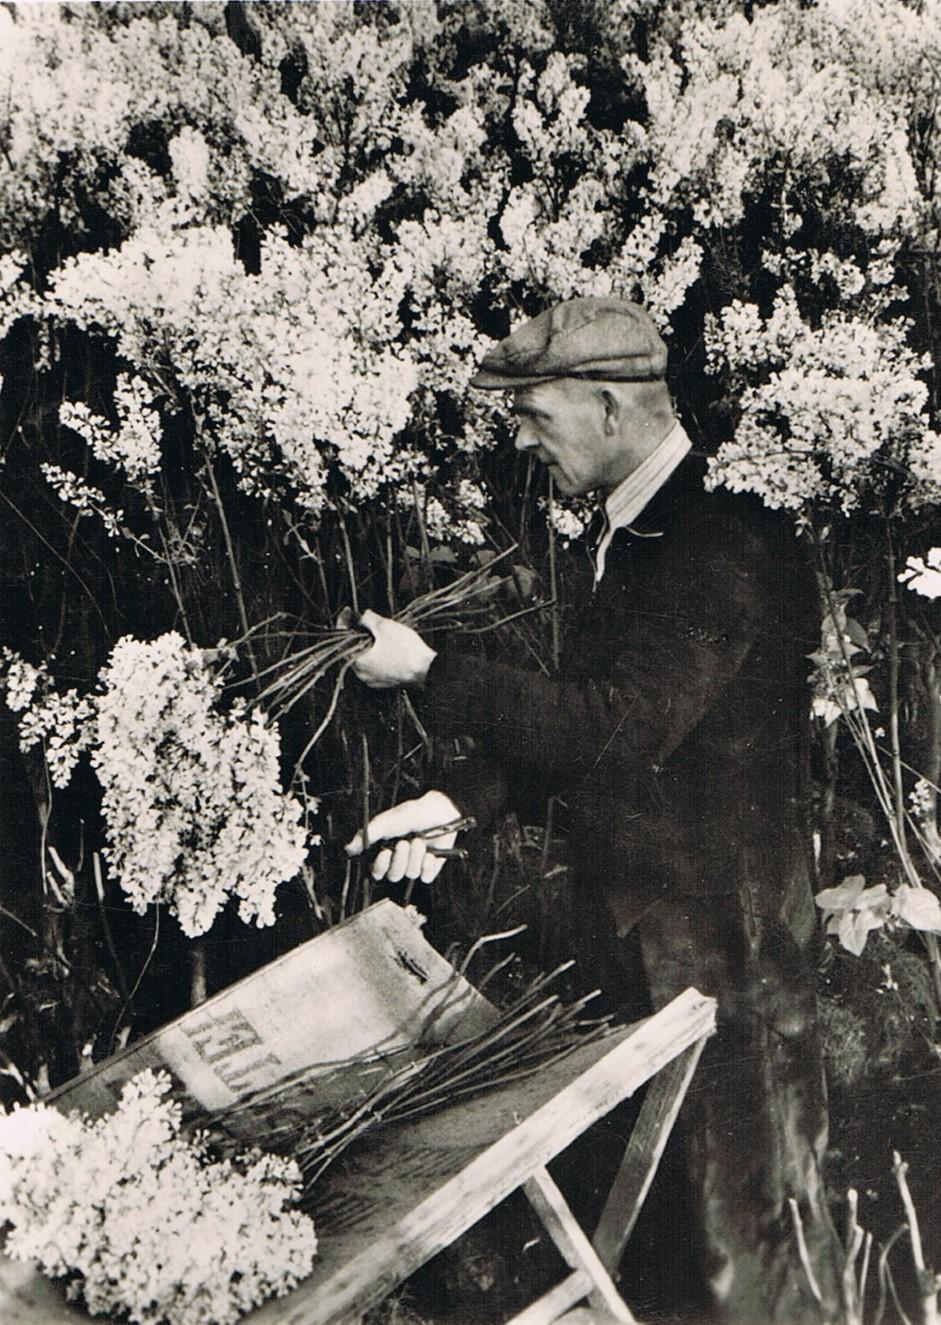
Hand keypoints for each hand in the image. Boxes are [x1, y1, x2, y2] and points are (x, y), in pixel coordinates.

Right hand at [344, 790, 462, 882]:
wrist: (441, 810)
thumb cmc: (413, 813)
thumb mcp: (387, 821)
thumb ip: (368, 835)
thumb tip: (348, 848)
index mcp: (386, 850)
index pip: (376, 871)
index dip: (379, 866)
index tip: (385, 853)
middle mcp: (400, 859)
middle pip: (393, 875)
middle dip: (400, 860)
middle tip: (405, 843)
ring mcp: (416, 864)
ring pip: (410, 874)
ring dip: (415, 857)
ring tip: (420, 841)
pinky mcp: (431, 867)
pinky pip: (426, 877)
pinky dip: (428, 865)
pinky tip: (431, 853)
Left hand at [351, 608, 436, 689]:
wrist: (428, 670)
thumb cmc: (407, 650)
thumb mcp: (385, 627)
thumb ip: (368, 619)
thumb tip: (362, 616)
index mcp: (358, 662)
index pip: (342, 640)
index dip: (343, 623)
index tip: (347, 612)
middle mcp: (362, 675)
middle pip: (352, 650)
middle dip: (356, 633)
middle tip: (361, 620)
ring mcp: (373, 681)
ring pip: (363, 658)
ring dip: (366, 644)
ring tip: (376, 632)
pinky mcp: (384, 683)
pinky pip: (374, 667)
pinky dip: (375, 656)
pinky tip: (385, 646)